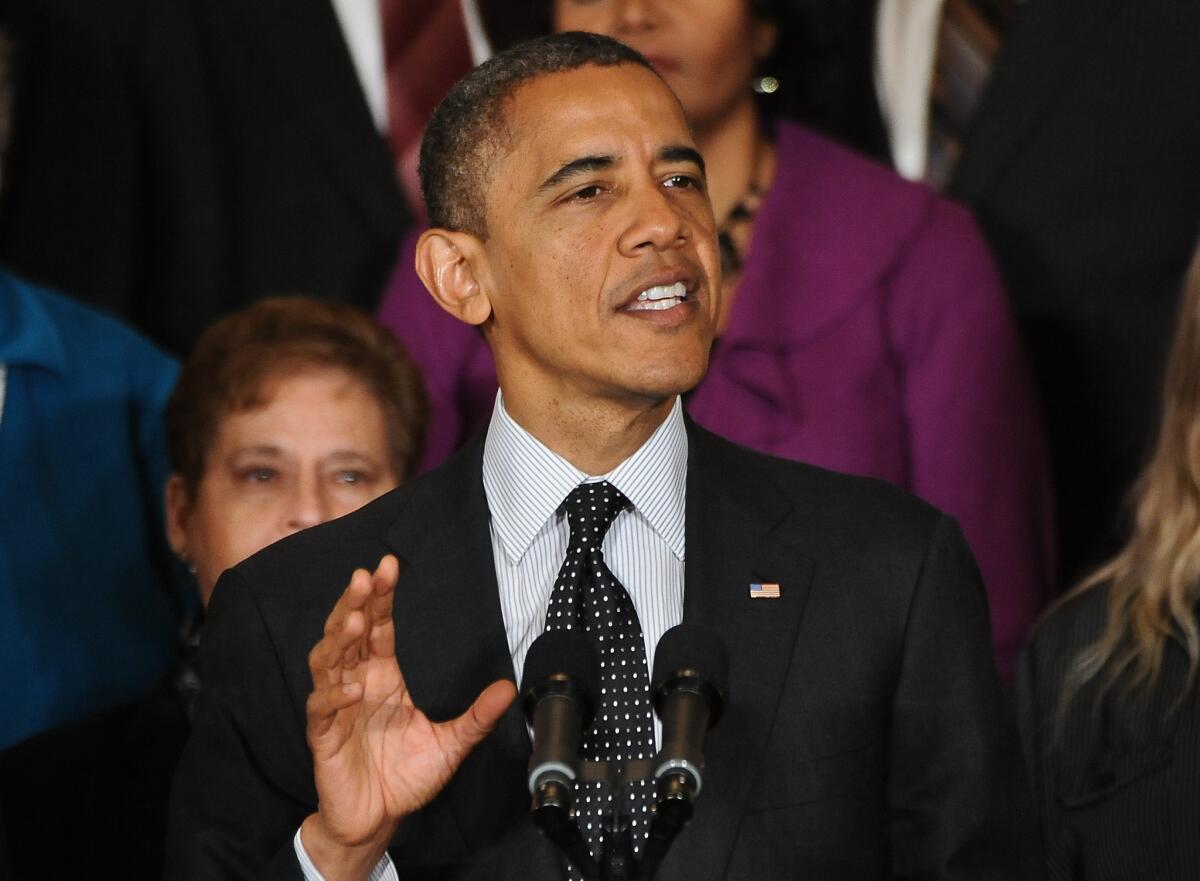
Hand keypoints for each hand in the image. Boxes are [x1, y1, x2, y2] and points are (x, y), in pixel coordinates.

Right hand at [301, 555, 515, 877]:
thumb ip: (477, 716)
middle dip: (356, 603)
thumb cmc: (407, 776)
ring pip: (328, 661)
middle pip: (350, 632)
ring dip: (340, 640)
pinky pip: (322, 709)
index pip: (381, 626)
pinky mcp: (324, 736)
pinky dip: (334, 696)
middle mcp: (359, 682)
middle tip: (366, 577)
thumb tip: (509, 688)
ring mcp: (338, 707)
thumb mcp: (451, 744)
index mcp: (385, 675)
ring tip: (356, 620)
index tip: (390, 567)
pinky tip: (351, 688)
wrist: (378, 819)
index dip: (382, 597)